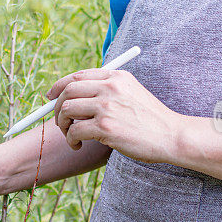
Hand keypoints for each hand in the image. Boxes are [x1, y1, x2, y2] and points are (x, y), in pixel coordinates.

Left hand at [47, 68, 182, 163]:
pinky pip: (74, 130)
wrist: (171, 135)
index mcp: (116, 77)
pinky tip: (78, 145)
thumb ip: (108, 91)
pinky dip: (71, 139)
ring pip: (67, 109)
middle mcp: (110, 87)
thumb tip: (74, 98)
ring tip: (71, 135)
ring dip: (63, 124)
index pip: (78, 75)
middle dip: (57, 106)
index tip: (51, 97)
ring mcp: (107, 106)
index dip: (59, 86)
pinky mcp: (106, 127)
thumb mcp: (132, 94)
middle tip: (60, 121)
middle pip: (68, 90)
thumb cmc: (150, 120)